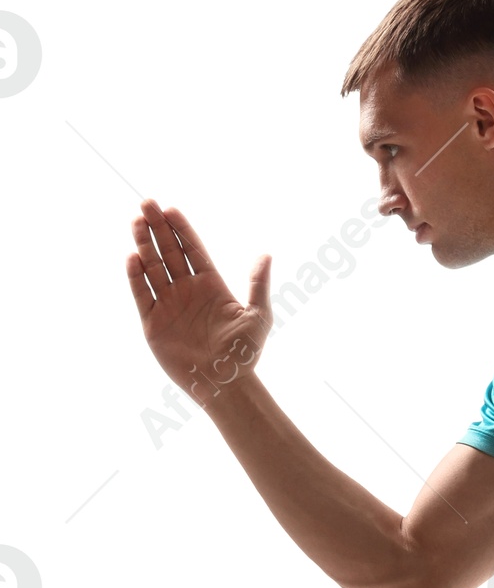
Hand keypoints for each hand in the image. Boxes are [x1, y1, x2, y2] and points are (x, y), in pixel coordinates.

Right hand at [126, 199, 271, 404]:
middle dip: (158, 228)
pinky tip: (133, 257)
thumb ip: (258, 284)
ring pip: (153, 268)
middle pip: (169, 252)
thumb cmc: (245, 354)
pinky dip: (136, 276)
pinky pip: (142, 294)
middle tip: (147, 203)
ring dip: (145, 245)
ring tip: (137, 221)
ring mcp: (169, 305)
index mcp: (211, 286)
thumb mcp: (258, 316)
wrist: (226, 384)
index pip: (193, 250)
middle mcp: (187, 291)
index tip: (171, 209)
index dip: (181, 229)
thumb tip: (266, 254)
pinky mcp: (153, 323)